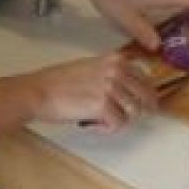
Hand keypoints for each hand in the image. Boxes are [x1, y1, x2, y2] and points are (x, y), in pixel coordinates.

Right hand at [23, 48, 158, 129]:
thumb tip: (128, 88)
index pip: (145, 78)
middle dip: (142, 109)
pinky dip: (108, 129)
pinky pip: (119, 124)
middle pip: (146, 96)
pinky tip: (94, 125)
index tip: (149, 104)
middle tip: (133, 118)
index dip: (147, 94)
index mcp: (116, 60)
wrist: (38, 91)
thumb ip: (112, 73)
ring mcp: (112, 88)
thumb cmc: (57, 82)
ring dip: (119, 120)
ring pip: (133, 112)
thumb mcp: (91, 67)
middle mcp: (117, 71)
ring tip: (100, 121)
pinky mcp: (104, 106)